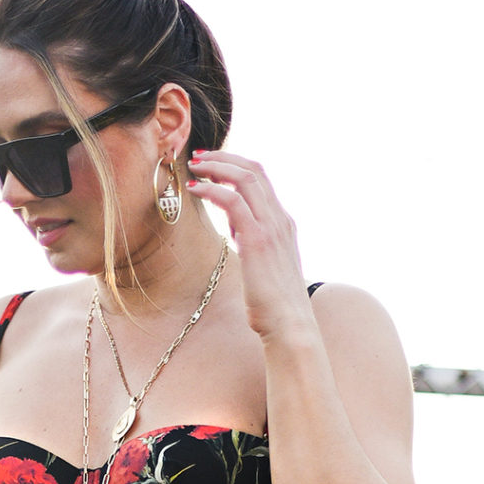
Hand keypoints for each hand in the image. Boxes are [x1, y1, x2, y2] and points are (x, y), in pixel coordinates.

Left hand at [186, 151, 314, 343]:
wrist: (290, 325)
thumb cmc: (275, 303)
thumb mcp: (267, 262)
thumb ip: (255, 240)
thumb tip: (237, 229)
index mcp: (283, 223)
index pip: (261, 179)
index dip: (235, 166)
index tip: (212, 166)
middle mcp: (280, 219)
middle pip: (253, 170)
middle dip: (223, 159)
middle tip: (198, 159)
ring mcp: (271, 227)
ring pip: (244, 178)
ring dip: (216, 168)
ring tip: (193, 169)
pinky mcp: (257, 239)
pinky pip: (233, 200)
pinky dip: (212, 190)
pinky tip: (196, 190)